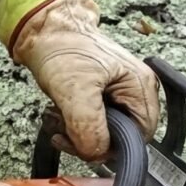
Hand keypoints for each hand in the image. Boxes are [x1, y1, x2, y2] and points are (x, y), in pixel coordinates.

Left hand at [12, 0, 159, 160]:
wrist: (44, 31)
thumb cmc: (63, 48)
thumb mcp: (75, 90)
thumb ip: (89, 128)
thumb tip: (96, 153)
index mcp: (140, 87)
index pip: (140, 136)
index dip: (114, 147)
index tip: (87, 146)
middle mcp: (136, 91)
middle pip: (123, 137)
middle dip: (92, 140)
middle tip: (68, 133)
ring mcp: (120, 93)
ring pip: (107, 133)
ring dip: (80, 135)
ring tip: (60, 120)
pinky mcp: (103, 97)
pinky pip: (95, 124)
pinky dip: (76, 126)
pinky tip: (61, 117)